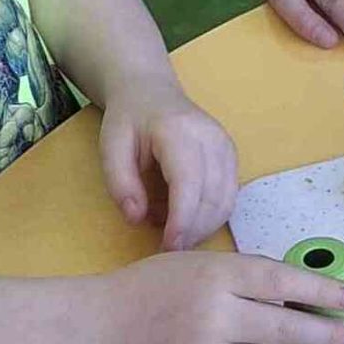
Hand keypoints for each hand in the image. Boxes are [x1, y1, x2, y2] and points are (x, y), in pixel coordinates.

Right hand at [83, 249, 343, 343]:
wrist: (100, 329)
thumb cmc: (152, 288)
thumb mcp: (199, 264)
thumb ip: (244, 276)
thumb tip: (300, 293)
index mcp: (216, 276)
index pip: (282, 283)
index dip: (321, 292)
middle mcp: (215, 317)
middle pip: (286, 328)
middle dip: (328, 334)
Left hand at [98, 82, 239, 250]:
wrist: (152, 93)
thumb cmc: (130, 121)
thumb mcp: (110, 148)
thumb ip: (120, 183)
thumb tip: (137, 218)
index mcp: (179, 131)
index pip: (189, 182)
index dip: (182, 219)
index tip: (167, 247)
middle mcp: (211, 137)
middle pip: (213, 196)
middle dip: (192, 231)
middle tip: (166, 250)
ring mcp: (226, 147)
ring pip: (226, 201)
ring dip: (203, 228)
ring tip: (174, 234)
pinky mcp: (232, 157)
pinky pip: (229, 198)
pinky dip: (210, 218)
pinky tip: (188, 220)